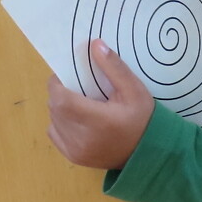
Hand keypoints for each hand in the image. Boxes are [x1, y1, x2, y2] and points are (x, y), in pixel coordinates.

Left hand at [47, 40, 154, 168]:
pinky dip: (60, 123)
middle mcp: (83, 139)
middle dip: (60, 94)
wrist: (148, 152)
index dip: (58, 85)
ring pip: (53, 120)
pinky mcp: (74, 158)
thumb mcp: (134, 90)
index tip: (67, 76)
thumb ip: (114, 67)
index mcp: (99, 121)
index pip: (61, 100)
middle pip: (55, 108)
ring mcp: (76, 151)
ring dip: (60, 108)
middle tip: (76, 87)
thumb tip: (94, 44)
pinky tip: (77, 120)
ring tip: (79, 103)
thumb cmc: (142, 118)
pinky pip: (54, 134)